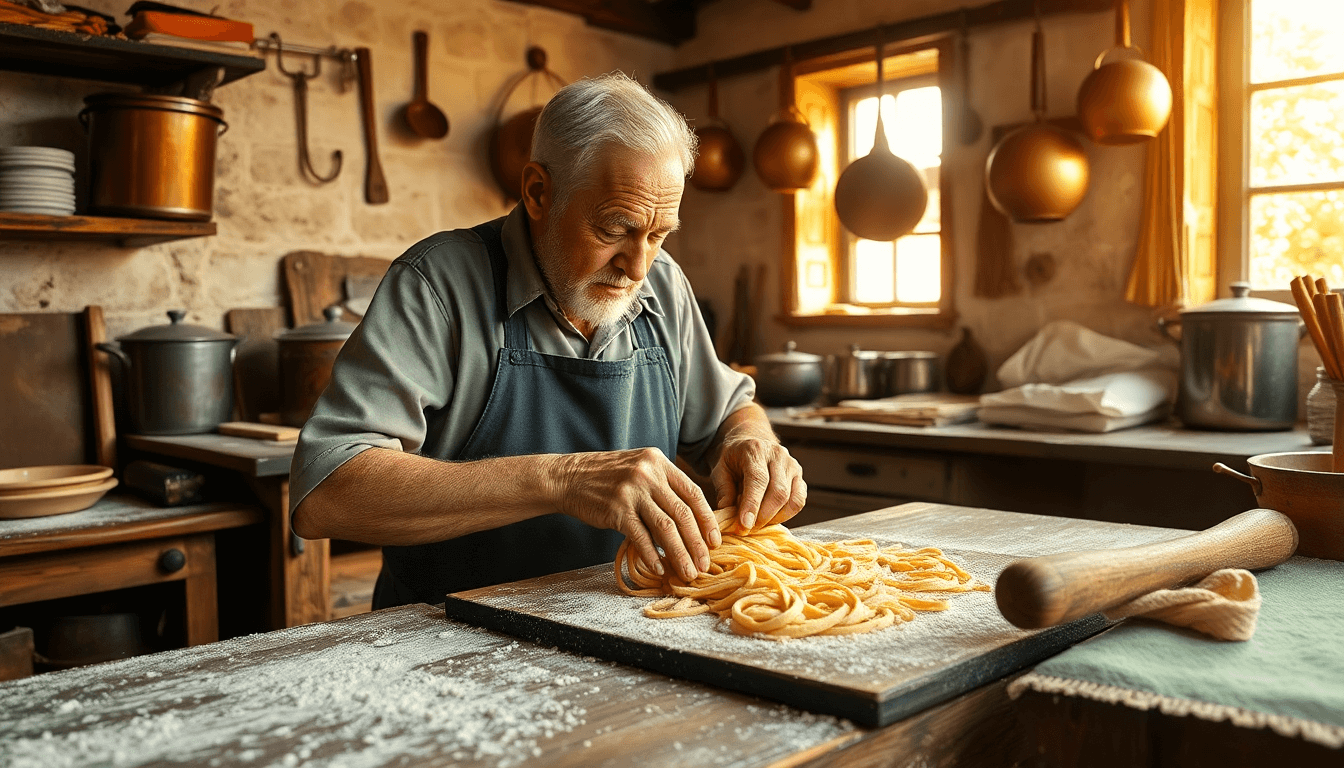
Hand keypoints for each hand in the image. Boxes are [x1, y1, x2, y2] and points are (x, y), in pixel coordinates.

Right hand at [553, 447, 719, 581]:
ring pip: (666, 528)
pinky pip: (641, 537)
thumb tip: (690, 519)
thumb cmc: (607, 477)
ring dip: (680, 554)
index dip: (707, 519)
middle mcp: (649, 474)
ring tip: (688, 572)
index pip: (693, 493)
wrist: (569, 477)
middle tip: (705, 564)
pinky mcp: (616, 510)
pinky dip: (653, 555)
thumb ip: (663, 486)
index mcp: (659, 463)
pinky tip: (660, 568)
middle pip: (683, 513)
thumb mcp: (639, 468)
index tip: (715, 540)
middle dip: (698, 543)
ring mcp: (632, 491)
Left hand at [710, 437, 805, 529]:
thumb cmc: (732, 458)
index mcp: (754, 450)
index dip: (752, 504)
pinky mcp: (799, 476)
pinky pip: (799, 500)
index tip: (745, 525)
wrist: (749, 440)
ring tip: (759, 523)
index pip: (758, 480)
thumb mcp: (720, 469)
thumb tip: (726, 513)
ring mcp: (792, 465)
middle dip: (764, 516)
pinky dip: (787, 514)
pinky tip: (771, 517)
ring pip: (792, 499)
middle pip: (778, 492)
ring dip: (776, 517)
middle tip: (748, 528)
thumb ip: (723, 490)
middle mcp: (777, 455)